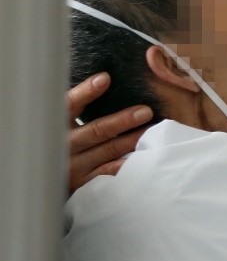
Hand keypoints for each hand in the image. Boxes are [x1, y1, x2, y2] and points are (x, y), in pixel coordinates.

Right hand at [67, 73, 151, 193]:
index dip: (86, 92)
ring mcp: (73, 165)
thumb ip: (75, 105)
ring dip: (131, 140)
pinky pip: (107, 172)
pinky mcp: (83, 182)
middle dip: (122, 121)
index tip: (105, 79)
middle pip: (95, 130)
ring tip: (151, 130)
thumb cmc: (56, 141)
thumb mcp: (59, 122)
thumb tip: (104, 78)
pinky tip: (141, 158)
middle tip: (145, 111)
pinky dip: (124, 164)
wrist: (42, 176)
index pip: (69, 105)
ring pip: (107, 150)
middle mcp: (63, 145)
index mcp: (55, 124)